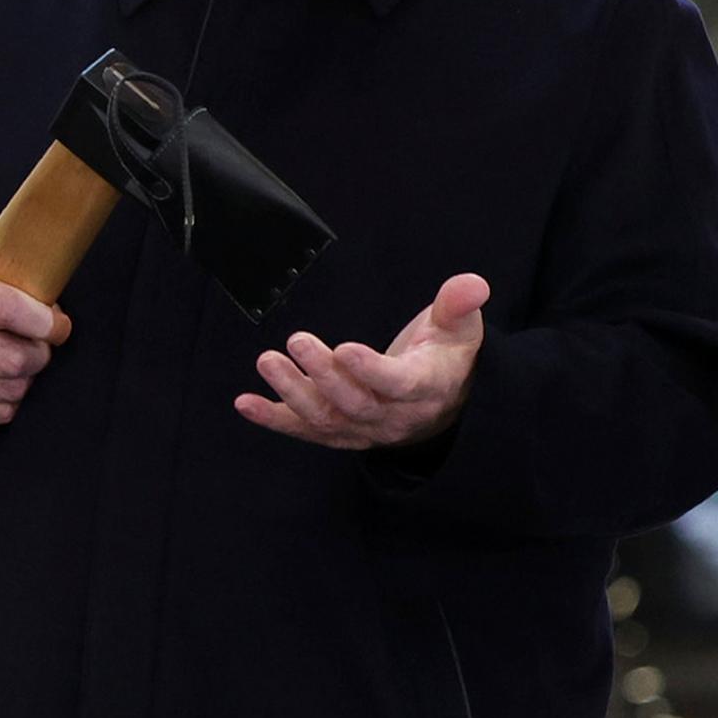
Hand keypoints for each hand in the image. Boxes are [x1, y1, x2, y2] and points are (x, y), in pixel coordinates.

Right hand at [0, 254, 72, 428]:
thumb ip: (3, 277)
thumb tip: (50, 298)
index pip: (15, 312)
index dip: (47, 321)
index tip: (56, 323)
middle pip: (21, 358)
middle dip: (40, 351)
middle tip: (35, 342)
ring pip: (15, 388)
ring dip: (24, 376)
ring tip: (11, 359)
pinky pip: (1, 412)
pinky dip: (8, 398)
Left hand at [236, 273, 489, 450]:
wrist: (444, 403)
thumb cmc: (446, 356)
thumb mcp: (460, 328)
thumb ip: (459, 305)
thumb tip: (473, 284)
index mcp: (425, 387)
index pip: (397, 384)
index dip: (371, 371)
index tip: (344, 349)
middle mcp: (393, 416)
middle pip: (355, 404)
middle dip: (324, 375)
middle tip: (297, 341)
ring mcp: (363, 429)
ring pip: (326, 420)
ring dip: (292, 393)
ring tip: (268, 361)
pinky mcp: (340, 432)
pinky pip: (305, 431)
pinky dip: (273, 419)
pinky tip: (244, 403)